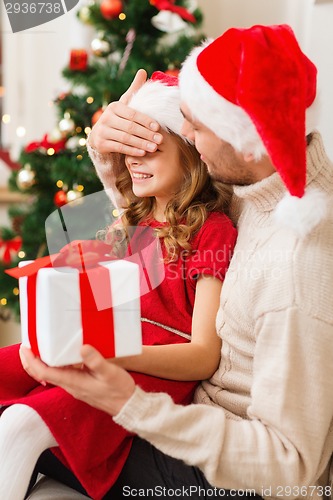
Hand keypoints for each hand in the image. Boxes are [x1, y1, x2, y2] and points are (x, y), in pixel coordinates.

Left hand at [19, 345, 135, 415]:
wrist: (127, 405)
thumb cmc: (119, 390)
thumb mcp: (109, 373)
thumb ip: (96, 361)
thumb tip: (82, 348)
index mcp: (73, 382)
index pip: (44, 372)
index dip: (32, 361)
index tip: (26, 348)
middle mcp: (70, 385)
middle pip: (43, 374)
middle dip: (31, 361)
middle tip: (26, 345)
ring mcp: (75, 385)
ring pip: (51, 374)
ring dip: (42, 361)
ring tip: (40, 346)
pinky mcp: (80, 384)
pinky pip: (61, 373)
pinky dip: (56, 363)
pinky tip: (61, 354)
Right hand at [88, 69, 162, 155]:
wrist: (99, 135)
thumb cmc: (118, 118)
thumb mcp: (125, 104)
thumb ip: (134, 90)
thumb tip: (143, 71)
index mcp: (114, 107)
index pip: (133, 114)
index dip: (146, 120)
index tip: (158, 127)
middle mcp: (106, 117)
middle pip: (130, 127)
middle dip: (146, 134)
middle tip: (160, 139)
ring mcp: (102, 131)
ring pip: (125, 138)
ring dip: (141, 143)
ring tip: (154, 148)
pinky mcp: (100, 143)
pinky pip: (119, 148)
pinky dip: (132, 150)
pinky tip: (143, 153)